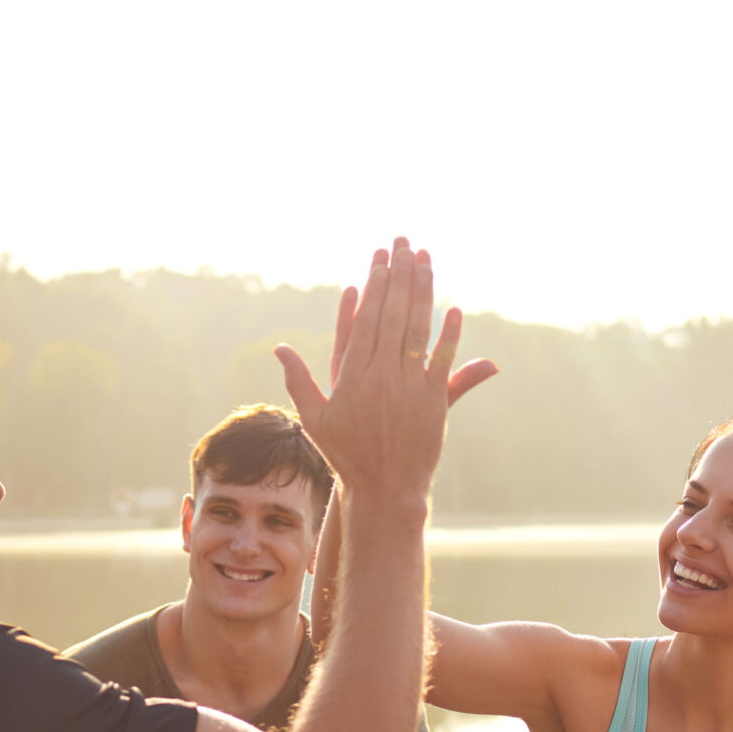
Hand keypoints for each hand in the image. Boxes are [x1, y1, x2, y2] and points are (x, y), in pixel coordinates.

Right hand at [274, 238, 496, 503]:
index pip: (367, 319)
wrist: (382, 488)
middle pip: (393, 315)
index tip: (381, 258)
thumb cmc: (345, 454)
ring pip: (418, 330)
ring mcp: (409, 388)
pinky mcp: (433, 401)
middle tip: (404, 243)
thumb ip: (298, 379)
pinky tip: (454, 308)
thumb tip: (279, 348)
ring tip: (426, 260)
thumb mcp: (314, 417)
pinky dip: (449, 335)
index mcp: (352, 376)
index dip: (376, 285)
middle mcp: (381, 377)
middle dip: (400, 276)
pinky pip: (443, 361)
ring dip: (424, 292)